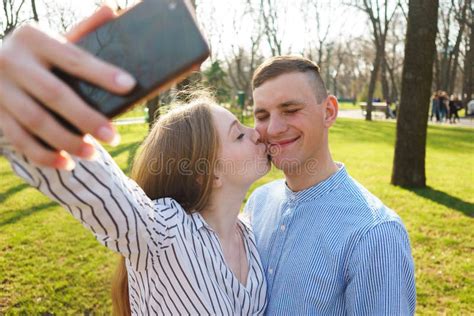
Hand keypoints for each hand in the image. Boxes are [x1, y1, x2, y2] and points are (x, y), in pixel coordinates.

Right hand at [0, 6, 135, 169]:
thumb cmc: (33, 54)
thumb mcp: (51, 38)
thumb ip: (81, 30)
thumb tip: (112, 12)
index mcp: (33, 38)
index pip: (74, 58)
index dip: (102, 73)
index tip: (129, 86)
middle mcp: (11, 60)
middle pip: (55, 94)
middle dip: (86, 118)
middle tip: (113, 136)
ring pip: (35, 121)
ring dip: (67, 141)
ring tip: (93, 155)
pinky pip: (17, 139)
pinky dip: (42, 154)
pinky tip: (66, 163)